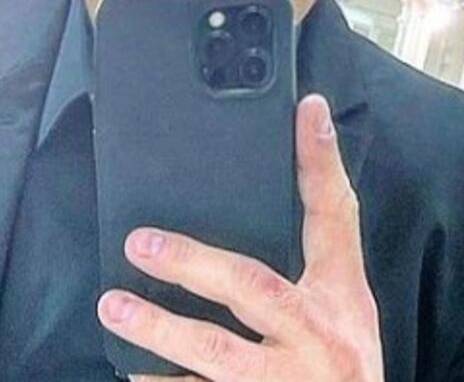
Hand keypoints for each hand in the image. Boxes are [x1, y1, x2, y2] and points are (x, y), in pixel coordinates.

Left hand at [97, 94, 383, 380]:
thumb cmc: (344, 370)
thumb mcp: (348, 311)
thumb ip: (311, 258)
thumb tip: (273, 180)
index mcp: (340, 298)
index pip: (333, 218)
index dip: (320, 162)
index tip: (307, 110)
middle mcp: (317, 336)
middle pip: (253, 286)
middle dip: (193, 262)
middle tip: (140, 243)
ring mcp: (286, 380)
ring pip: (216, 353)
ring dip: (160, 329)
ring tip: (115, 306)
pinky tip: (132, 371)